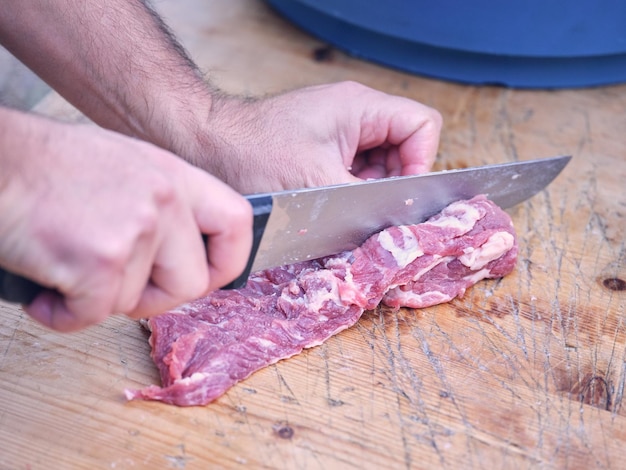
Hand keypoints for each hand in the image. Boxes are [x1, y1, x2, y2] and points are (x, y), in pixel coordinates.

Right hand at [0, 110, 251, 331]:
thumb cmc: (45, 166)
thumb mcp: (124, 167)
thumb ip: (161, 204)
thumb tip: (181, 251)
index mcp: (174, 176)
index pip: (236, 223)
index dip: (227, 262)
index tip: (208, 278)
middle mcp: (164, 199)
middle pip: (191, 283)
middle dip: (153, 300)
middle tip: (115, 288)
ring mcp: (136, 229)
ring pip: (135, 302)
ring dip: (96, 300)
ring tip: (65, 268)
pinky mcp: (100, 260)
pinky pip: (93, 316)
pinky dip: (63, 314)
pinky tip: (46, 288)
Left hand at [188, 81, 441, 192]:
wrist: (206, 147)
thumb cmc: (253, 155)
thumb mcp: (318, 184)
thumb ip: (366, 201)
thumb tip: (398, 221)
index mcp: (360, 107)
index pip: (423, 126)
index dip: (420, 163)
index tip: (395, 194)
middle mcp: (353, 113)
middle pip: (404, 148)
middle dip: (390, 182)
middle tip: (363, 206)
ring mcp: (337, 130)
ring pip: (379, 164)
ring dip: (366, 190)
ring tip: (337, 205)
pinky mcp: (322, 148)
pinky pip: (353, 171)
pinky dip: (348, 191)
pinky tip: (324, 203)